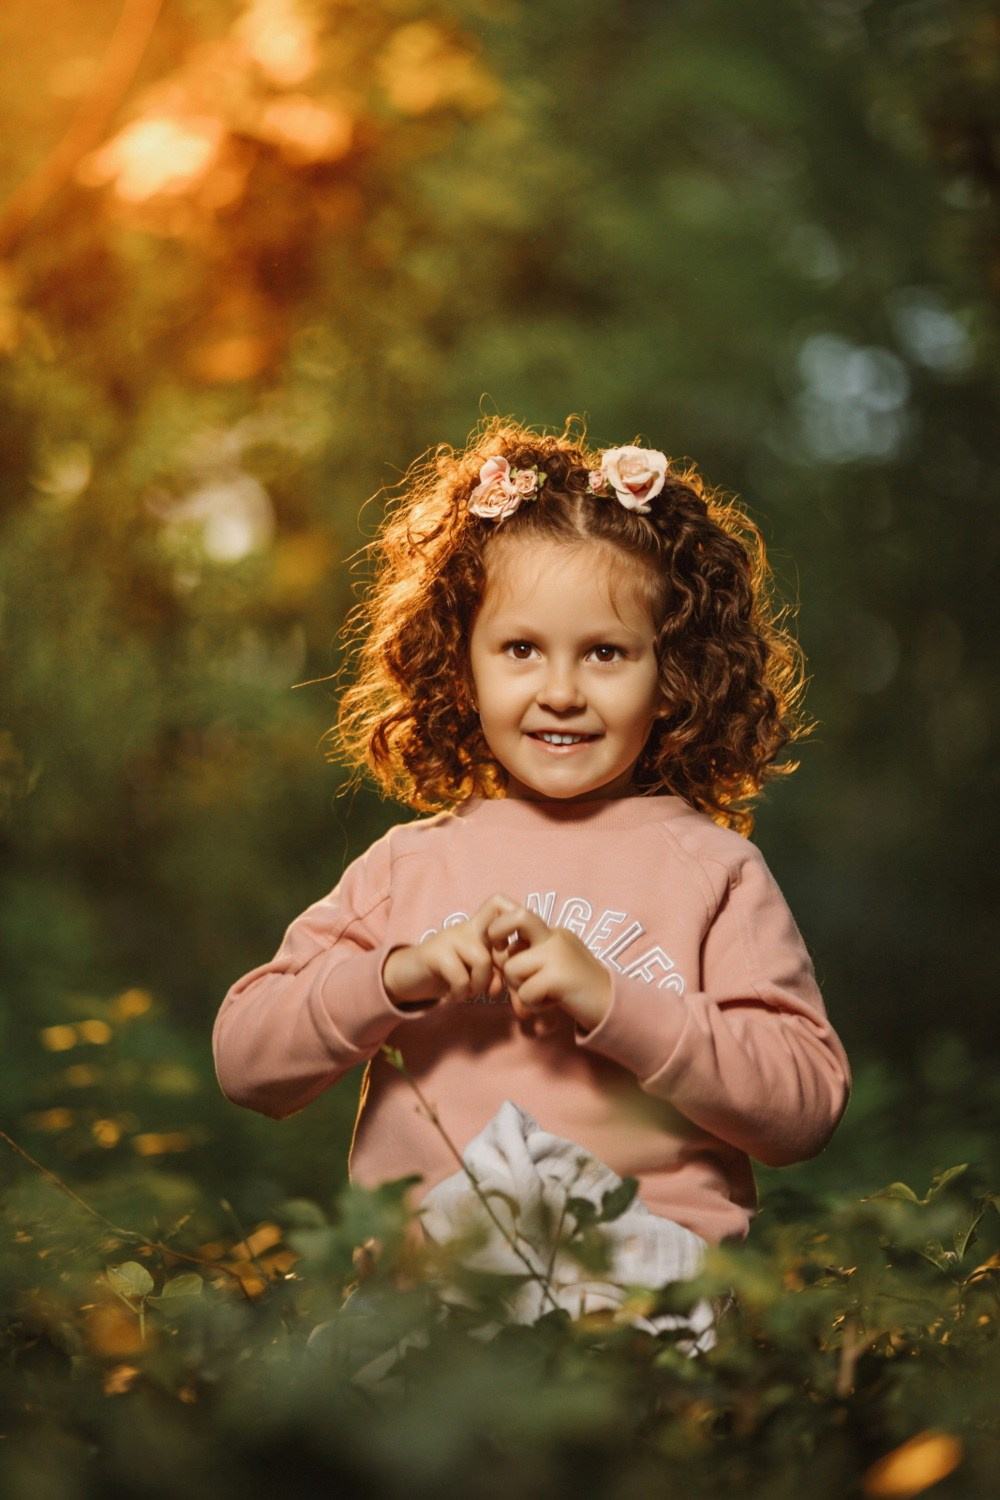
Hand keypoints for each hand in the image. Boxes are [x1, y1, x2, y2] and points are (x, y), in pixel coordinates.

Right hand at [382, 894, 511, 1008]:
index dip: (513, 922)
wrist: (407, 978)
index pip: (500, 903)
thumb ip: (493, 977)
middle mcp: (466, 927)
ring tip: (467, 992)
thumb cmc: (446, 975)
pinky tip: (452, 996)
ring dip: (479, 985)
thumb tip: (498, 987)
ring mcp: (450, 937)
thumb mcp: (475, 975)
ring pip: (483, 960)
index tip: (507, 954)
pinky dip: (460, 993)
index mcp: (479, 929)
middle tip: (490, 985)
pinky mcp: (434, 952)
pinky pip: (460, 976)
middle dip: (503, 963)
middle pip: (499, 923)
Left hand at [485, 902, 612, 1030]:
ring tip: (542, 996)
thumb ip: (528, 960)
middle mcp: (555, 937)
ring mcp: (558, 954)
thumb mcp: (552, 967)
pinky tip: (552, 1004)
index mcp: (553, 933)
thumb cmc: (577, 989)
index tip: (499, 946)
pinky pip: (525, 992)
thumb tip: (497, 962)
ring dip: (520, 990)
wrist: (611, 1006)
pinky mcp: (558, 976)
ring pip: (512, 968)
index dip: (500, 928)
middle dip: (497, 931)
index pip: (517, 916)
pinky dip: (533, 1005)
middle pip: (518, 917)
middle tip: (499, 954)